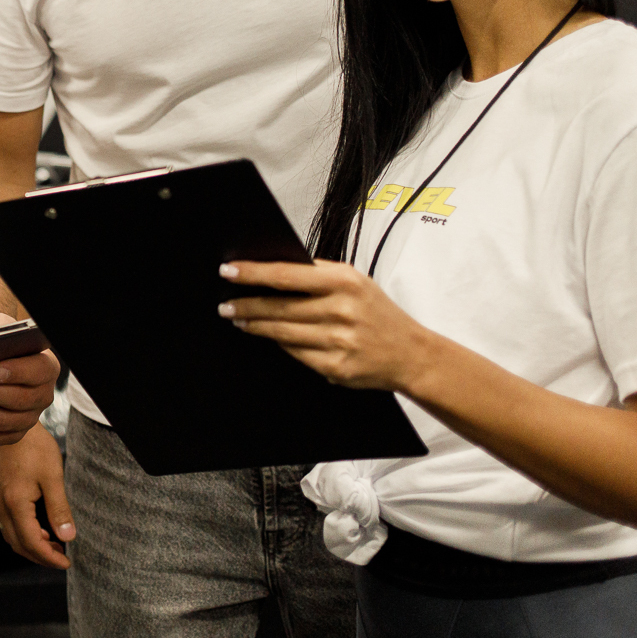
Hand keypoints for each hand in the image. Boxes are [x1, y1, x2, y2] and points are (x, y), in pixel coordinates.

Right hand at [0, 426, 75, 568]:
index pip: (31, 543)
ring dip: (31, 545)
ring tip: (53, 544)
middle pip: (18, 544)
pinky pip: (8, 523)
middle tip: (62, 557)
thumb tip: (68, 537)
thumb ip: (59, 509)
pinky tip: (40, 528)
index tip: (66, 562)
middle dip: (40, 556)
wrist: (13, 425)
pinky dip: (24, 532)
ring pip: (11, 536)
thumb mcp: (53, 477)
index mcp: (15, 503)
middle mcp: (1, 505)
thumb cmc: (35, 447)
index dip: (49, 557)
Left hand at [217, 260, 437, 391]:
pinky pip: (295, 354)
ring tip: (238, 319)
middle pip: (279, 307)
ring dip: (254, 325)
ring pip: (282, 332)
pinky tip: (268, 336)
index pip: (286, 275)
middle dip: (246, 305)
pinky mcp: (336, 367)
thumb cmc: (378, 313)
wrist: (412, 354)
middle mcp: (342, 310)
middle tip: (225, 304)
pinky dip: (279, 344)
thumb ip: (318, 275)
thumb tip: (272, 271)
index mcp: (345, 281)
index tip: (228, 271)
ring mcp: (339, 341)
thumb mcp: (355, 282)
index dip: (253, 274)